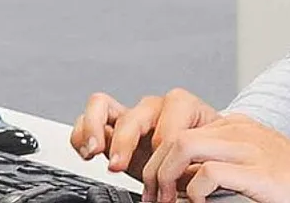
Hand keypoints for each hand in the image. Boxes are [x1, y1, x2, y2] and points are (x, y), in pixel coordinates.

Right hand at [72, 88, 219, 183]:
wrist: (199, 157)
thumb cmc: (204, 157)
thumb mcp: (207, 162)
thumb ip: (195, 168)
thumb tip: (189, 183)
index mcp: (184, 108)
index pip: (167, 122)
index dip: (164, 151)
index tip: (162, 178)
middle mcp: (154, 108)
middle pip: (132, 114)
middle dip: (123, 142)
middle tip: (118, 166)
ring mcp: (130, 114)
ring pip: (101, 105)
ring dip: (94, 129)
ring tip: (94, 152)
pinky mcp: (111, 126)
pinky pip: (87, 119)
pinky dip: (82, 135)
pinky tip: (88, 153)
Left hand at [157, 114, 289, 202]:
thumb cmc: (285, 180)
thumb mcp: (245, 162)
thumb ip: (215, 162)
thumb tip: (176, 183)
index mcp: (232, 126)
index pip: (179, 130)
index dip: (157, 158)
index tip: (151, 186)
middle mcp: (237, 130)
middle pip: (174, 136)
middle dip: (154, 168)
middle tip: (152, 196)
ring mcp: (248, 148)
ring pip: (184, 145)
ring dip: (165, 176)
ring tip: (167, 200)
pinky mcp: (258, 171)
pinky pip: (209, 173)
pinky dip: (194, 192)